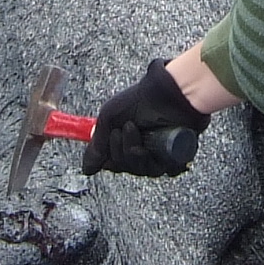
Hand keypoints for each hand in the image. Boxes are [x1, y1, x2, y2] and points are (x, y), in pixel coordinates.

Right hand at [82, 58, 209, 176]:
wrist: (167, 94)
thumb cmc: (140, 100)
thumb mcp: (109, 118)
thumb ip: (97, 146)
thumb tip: (87, 170)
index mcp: (125, 142)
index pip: (113, 164)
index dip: (110, 157)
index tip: (111, 138)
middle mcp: (142, 150)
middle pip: (126, 168)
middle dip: (122, 150)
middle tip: (125, 128)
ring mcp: (159, 154)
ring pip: (144, 170)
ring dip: (135, 151)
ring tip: (137, 129)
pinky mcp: (176, 157)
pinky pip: (165, 170)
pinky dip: (159, 157)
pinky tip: (157, 142)